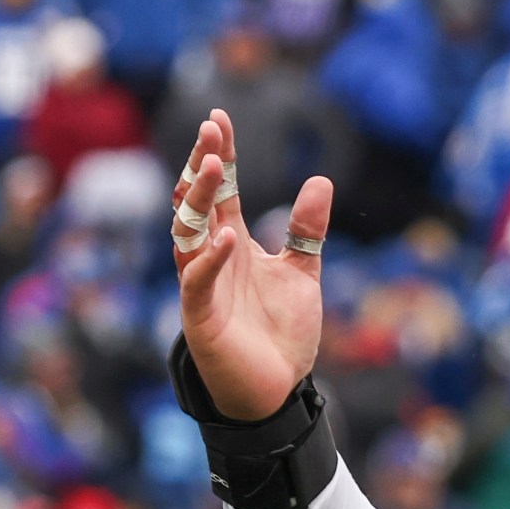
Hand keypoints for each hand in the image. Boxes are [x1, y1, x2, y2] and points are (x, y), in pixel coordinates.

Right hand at [171, 109, 332, 420]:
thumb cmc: (280, 333)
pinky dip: (211, 261)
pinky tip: (229, 239)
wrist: (274, 390)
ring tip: (215, 168)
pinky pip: (198, 282)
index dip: (221, 155)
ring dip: (200, 201)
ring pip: (189, 234)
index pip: (223, 191)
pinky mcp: (201, 317)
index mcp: (233, 243)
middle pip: (199, 202)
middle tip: (210, 131)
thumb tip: (320, 180)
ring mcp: (202, 285)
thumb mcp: (302, 273)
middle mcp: (212, 257)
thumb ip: (306, 231)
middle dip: (202, 166)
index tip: (220, 118)